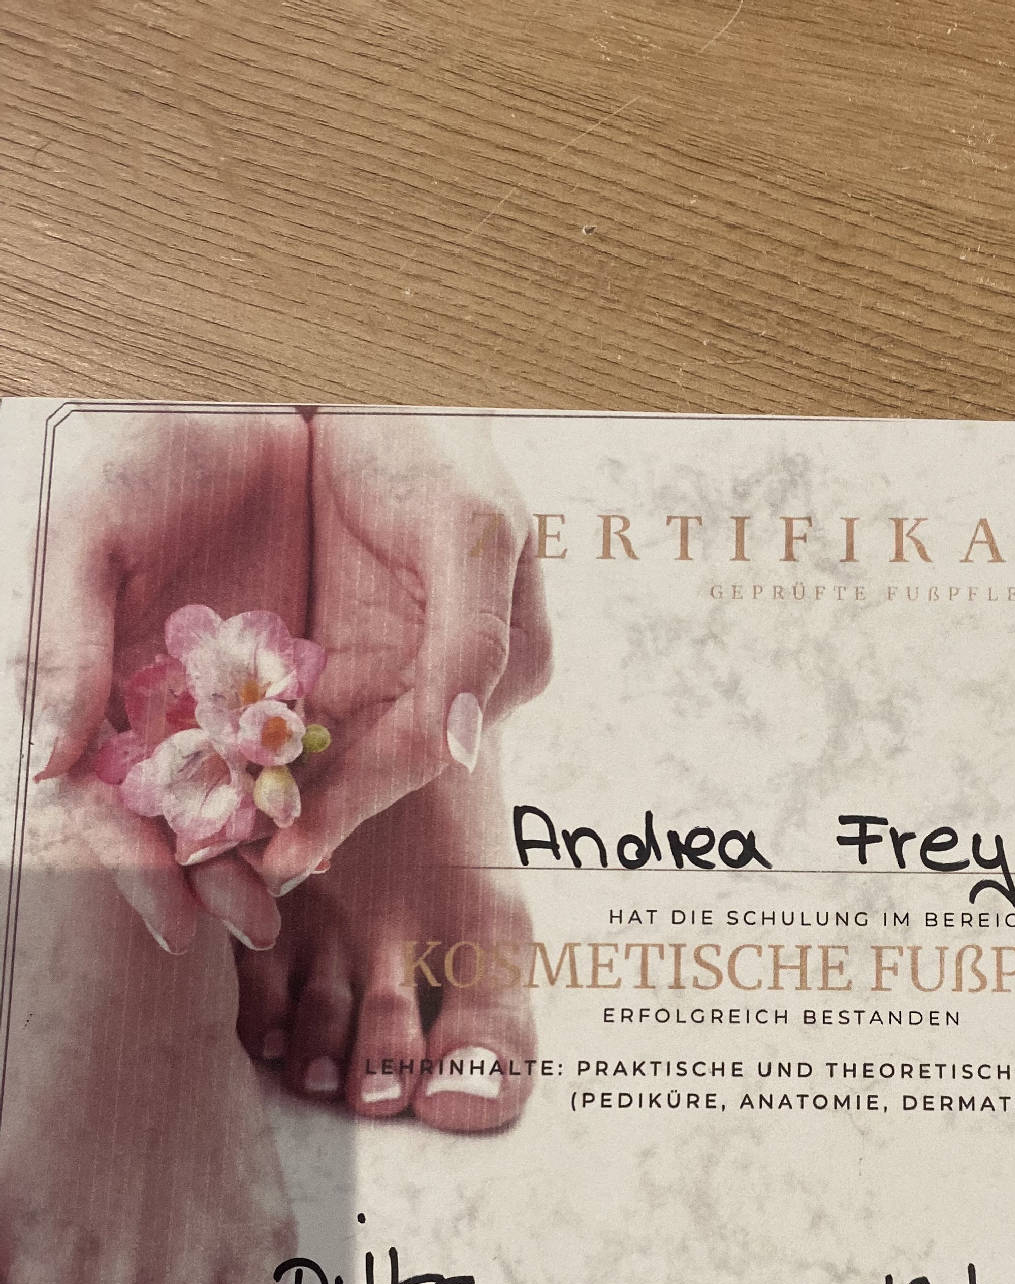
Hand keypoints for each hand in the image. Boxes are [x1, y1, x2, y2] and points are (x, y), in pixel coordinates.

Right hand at [33, 409, 310, 951]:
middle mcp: (165, 702)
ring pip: (246, 794)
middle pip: (182, 813)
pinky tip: (329, 831)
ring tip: (286, 902)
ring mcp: (234, 693)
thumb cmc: (148, 456)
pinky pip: (308, 749)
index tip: (172, 917)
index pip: (106, 797)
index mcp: (100, 684)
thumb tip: (47, 768)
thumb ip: (62, 640)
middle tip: (248, 926)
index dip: (130, 862)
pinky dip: (315, 794)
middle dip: (210, 877)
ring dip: (263, 851)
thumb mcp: (89, 532)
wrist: (255, 399)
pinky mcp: (304, 674)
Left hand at [252, 412, 552, 893]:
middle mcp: (455, 684)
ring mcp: (400, 669)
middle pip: (378, 767)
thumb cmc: (437, 444)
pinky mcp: (348, 651)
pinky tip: (211, 775)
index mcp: (505, 665)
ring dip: (280, 794)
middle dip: (313, 818)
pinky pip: (301, 709)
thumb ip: (474, 643)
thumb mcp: (470, 530)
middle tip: (243, 870)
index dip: (357, 805)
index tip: (290, 851)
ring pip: (338, 750)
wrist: (375, 384)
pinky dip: (257, 743)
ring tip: (218, 843)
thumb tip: (466, 751)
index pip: (423, 752)